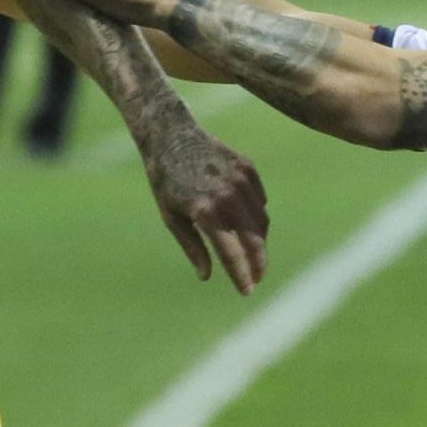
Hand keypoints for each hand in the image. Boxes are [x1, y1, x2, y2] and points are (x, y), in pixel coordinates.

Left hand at [141, 125, 268, 293]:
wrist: (172, 135)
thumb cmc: (166, 181)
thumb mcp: (171, 218)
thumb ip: (193, 248)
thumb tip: (206, 276)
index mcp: (205, 212)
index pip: (231, 254)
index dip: (241, 276)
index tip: (246, 291)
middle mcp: (226, 196)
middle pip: (254, 240)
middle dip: (259, 263)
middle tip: (257, 277)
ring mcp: (240, 180)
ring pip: (260, 221)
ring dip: (259, 242)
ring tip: (251, 254)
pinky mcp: (248, 168)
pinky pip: (259, 200)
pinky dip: (256, 215)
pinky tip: (247, 224)